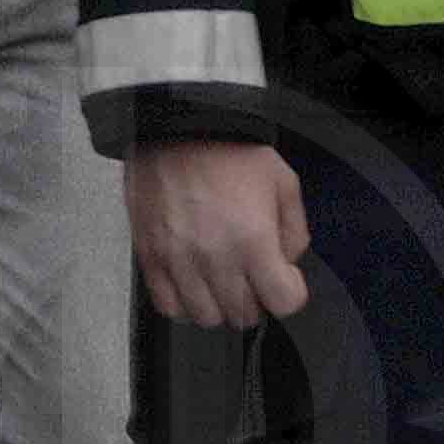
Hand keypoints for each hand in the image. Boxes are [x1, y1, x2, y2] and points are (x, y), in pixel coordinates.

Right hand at [132, 135, 310, 326]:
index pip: (284, 303)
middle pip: (243, 315)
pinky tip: (191, 283)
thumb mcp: (284, 183)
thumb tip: (285, 262)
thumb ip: (295, 231)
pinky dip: (182, 303)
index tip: (282, 277)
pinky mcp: (149, 255)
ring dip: (218, 305)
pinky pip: (166, 304)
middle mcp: (214, 257)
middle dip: (255, 300)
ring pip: (205, 317)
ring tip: (218, 281)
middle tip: (250, 276)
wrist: (176, 126)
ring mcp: (177, 259)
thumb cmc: (231, 151)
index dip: (289, 292)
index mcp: (253, 241)